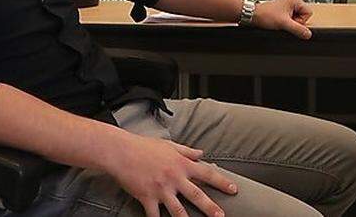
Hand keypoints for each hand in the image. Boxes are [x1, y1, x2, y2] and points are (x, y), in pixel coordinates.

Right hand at [103, 130, 236, 216]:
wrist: (121, 152)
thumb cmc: (144, 146)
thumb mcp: (169, 145)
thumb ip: (187, 151)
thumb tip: (201, 153)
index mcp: (181, 164)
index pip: (207, 173)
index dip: (222, 182)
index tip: (233, 189)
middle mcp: (174, 178)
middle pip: (196, 195)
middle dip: (210, 207)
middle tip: (221, 216)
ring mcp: (161, 189)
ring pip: (178, 209)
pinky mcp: (147, 198)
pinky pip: (154, 215)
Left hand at [251, 0, 313, 38]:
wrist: (253, 15)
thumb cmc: (265, 15)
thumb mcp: (284, 24)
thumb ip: (298, 29)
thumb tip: (308, 34)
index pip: (308, 13)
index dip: (301, 21)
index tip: (290, 21)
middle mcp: (292, 0)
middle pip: (303, 16)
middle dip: (295, 22)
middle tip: (284, 22)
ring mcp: (288, 5)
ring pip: (297, 18)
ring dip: (290, 23)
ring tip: (280, 21)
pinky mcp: (283, 10)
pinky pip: (291, 19)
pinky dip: (286, 22)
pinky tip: (279, 22)